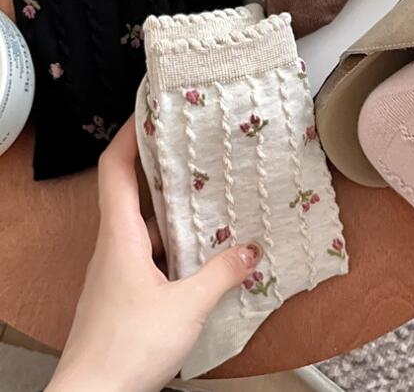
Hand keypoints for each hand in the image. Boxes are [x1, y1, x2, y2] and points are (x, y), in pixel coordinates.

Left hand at [45, 116, 261, 391]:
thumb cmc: (127, 348)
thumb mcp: (187, 306)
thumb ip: (221, 274)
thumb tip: (250, 251)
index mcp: (120, 236)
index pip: (115, 170)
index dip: (130, 137)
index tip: (152, 113)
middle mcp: (114, 245)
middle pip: (129, 189)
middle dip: (158, 163)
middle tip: (190, 145)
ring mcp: (117, 269)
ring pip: (142, 222)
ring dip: (169, 205)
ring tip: (204, 192)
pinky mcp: (125, 290)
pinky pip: (149, 250)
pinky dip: (172, 240)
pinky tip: (199, 249)